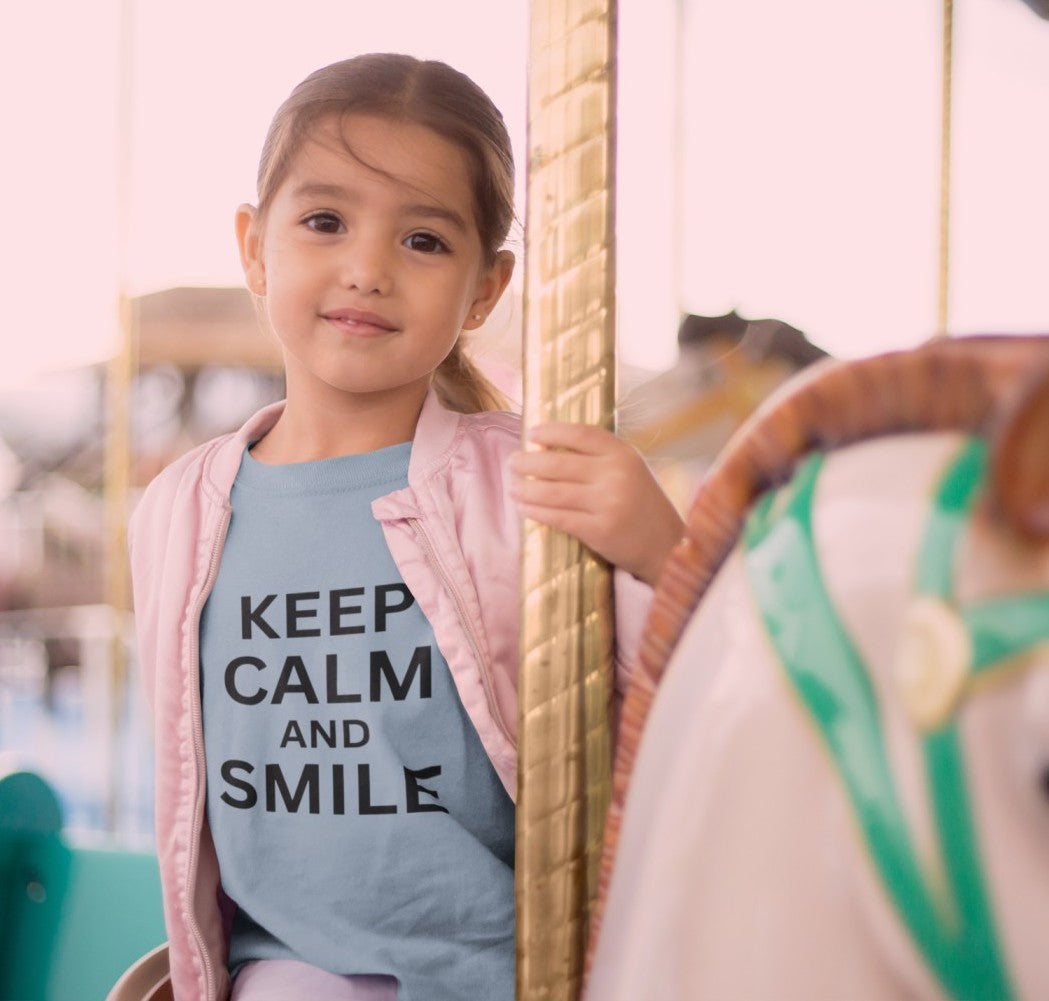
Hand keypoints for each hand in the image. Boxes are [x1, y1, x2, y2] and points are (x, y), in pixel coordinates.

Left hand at [508, 422, 684, 586]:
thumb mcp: (631, 471)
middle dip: (529, 462)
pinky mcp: (600, 530)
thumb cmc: (642, 506)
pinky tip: (524, 509)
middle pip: (559, 463)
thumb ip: (599, 458)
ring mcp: (608, 503)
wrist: (667, 546)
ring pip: (553, 492)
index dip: (552, 431)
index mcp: (624, 454)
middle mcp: (616, 475)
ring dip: (526, 489)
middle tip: (512, 462)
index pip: (581, 434)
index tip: (532, 433)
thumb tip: (548, 448)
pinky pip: (558, 518)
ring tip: (513, 487)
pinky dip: (536, 512)